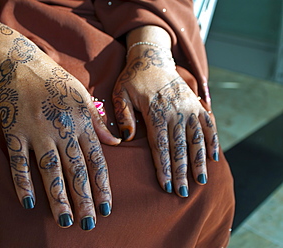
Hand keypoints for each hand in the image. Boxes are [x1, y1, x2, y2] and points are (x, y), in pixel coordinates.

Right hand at [0, 12, 119, 229]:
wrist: (21, 63)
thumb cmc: (55, 81)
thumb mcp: (83, 96)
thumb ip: (99, 121)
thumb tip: (118, 141)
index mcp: (81, 123)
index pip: (96, 160)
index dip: (102, 185)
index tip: (107, 208)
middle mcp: (61, 130)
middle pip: (75, 170)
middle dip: (83, 199)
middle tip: (89, 224)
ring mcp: (37, 131)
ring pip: (50, 170)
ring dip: (58, 197)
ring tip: (65, 221)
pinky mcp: (14, 132)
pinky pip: (18, 161)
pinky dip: (22, 182)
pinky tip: (27, 202)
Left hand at [113, 44, 218, 196]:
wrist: (153, 58)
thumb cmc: (133, 79)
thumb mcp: (120, 93)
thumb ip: (123, 116)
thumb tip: (126, 138)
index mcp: (155, 112)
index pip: (160, 146)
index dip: (163, 168)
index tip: (167, 186)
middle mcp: (175, 112)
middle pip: (179, 147)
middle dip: (181, 172)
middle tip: (182, 193)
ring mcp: (189, 108)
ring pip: (196, 139)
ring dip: (199, 161)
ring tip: (201, 181)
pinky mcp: (196, 104)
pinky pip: (208, 125)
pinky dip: (212, 141)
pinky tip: (213, 157)